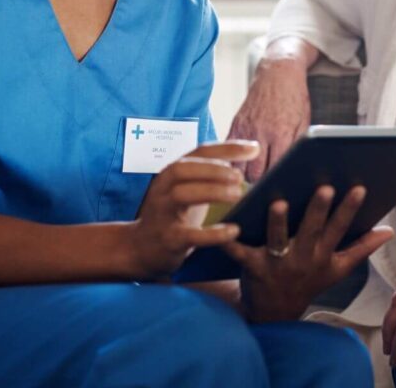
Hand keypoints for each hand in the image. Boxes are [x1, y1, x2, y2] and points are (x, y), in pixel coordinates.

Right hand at [130, 141, 259, 278]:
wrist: (142, 248)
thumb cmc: (174, 213)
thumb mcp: (188, 188)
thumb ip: (212, 174)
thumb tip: (251, 155)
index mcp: (173, 172)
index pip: (200, 151)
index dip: (228, 148)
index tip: (254, 149)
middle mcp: (164, 188)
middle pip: (184, 168)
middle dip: (213, 169)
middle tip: (240, 176)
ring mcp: (163, 212)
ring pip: (182, 194)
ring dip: (212, 191)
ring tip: (237, 195)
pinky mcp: (168, 238)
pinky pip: (190, 234)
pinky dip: (213, 233)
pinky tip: (233, 230)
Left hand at [224, 185, 393, 321]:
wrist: (275, 313)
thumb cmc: (308, 282)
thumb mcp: (339, 268)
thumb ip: (363, 248)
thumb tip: (389, 231)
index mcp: (323, 254)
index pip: (340, 228)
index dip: (349, 209)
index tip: (359, 188)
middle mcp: (302, 258)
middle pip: (311, 230)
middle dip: (318, 210)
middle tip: (324, 188)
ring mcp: (277, 263)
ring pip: (278, 240)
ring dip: (278, 223)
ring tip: (279, 203)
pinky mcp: (253, 266)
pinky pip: (241, 253)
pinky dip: (231, 243)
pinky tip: (228, 227)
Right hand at [228, 55, 310, 180]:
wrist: (278, 72)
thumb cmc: (294, 98)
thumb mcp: (304, 122)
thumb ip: (297, 147)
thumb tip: (294, 171)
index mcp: (281, 133)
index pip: (275, 171)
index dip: (276, 185)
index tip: (278, 194)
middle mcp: (261, 132)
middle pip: (254, 174)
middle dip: (260, 185)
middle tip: (265, 191)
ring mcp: (245, 128)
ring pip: (238, 166)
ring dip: (246, 176)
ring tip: (254, 181)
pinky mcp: (235, 124)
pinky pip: (228, 151)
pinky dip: (234, 162)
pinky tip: (241, 167)